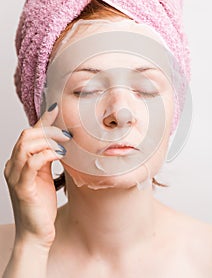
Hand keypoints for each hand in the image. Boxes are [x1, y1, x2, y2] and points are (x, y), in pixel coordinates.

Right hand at [4, 103, 70, 248]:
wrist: (36, 233)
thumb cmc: (42, 206)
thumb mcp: (46, 176)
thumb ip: (48, 158)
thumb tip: (61, 141)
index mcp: (19, 162)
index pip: (29, 134)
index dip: (43, 120)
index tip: (56, 109)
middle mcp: (13, 166)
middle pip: (27, 135)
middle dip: (49, 130)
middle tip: (68, 135)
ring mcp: (15, 176)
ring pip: (27, 144)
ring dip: (49, 140)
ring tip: (65, 146)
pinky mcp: (22, 187)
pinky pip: (32, 162)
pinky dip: (47, 154)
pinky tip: (60, 156)